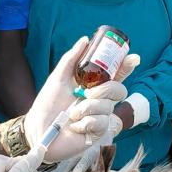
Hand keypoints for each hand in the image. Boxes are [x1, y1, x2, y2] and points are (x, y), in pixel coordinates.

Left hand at [25, 36, 140, 162]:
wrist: (38, 130)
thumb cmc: (47, 105)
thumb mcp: (58, 78)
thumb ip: (71, 59)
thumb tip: (85, 39)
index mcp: (93, 86)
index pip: (115, 74)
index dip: (126, 66)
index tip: (132, 58)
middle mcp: (100, 100)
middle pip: (120, 90)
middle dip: (105, 90)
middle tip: (86, 93)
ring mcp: (101, 116)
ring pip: (109, 107)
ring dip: (87, 109)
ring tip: (72, 114)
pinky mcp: (99, 132)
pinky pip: (103, 122)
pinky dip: (86, 123)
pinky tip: (75, 126)